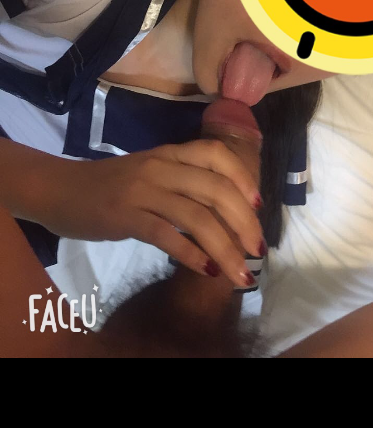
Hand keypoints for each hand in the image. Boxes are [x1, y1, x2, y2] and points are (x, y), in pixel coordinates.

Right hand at [38, 138, 264, 288]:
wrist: (59, 189)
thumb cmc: (110, 185)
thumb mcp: (151, 173)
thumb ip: (184, 183)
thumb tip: (226, 211)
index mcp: (169, 153)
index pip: (216, 155)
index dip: (243, 178)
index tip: (258, 204)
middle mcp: (160, 168)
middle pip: (215, 190)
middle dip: (244, 222)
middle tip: (258, 248)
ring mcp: (143, 191)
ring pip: (197, 217)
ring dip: (225, 248)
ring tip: (240, 273)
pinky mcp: (126, 216)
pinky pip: (167, 235)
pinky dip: (192, 254)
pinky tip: (207, 270)